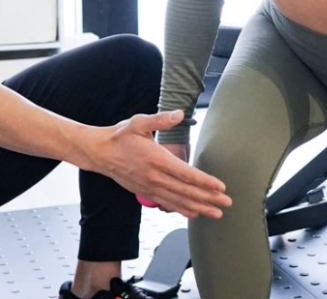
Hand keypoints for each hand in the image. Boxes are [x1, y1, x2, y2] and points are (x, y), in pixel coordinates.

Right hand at [85, 111, 229, 218]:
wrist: (99, 152)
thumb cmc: (120, 135)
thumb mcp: (138, 122)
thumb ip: (160, 119)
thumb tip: (179, 113)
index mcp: (156, 159)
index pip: (186, 174)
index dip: (205, 182)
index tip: (221, 187)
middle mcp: (154, 177)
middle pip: (186, 191)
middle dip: (209, 199)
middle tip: (227, 204)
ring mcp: (149, 187)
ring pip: (178, 201)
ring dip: (199, 208)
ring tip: (215, 214)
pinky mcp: (144, 192)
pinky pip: (166, 203)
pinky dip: (181, 209)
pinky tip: (192, 212)